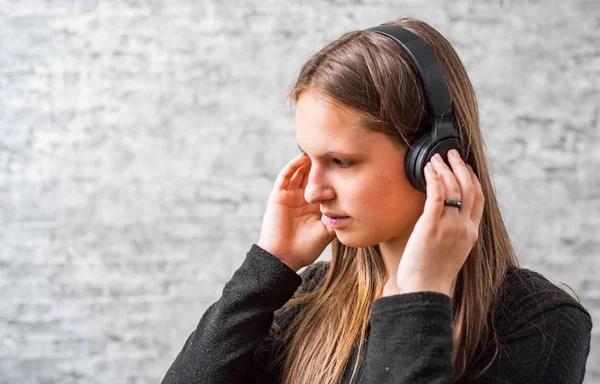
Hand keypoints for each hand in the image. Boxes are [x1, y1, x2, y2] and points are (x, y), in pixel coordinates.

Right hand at [257, 153, 336, 270]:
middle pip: (311, 176)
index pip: (323, 186)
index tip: (344, 163)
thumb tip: (354, 209)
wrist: (284, 258)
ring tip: (317, 150)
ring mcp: (289, 197)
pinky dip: (292, 166)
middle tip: (331, 150)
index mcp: (314, 207)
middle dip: (320, 164)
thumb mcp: (328, 232)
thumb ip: (337, 219)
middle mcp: (301, 200)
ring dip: (306, 162)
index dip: (332, 175)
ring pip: (298, 173)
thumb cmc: (305, 249)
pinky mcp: (278, 197)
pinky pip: (284, 177)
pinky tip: (302, 158)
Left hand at [395, 149, 484, 295]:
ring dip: (445, 169)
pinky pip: (436, 195)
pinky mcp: (431, 226)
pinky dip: (433, 179)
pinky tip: (428, 169)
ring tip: (436, 158)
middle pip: (469, 189)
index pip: (479, 200)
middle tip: (452, 154)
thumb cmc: (431, 275)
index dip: (473, 180)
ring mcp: (449, 226)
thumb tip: (439, 218)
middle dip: (461, 167)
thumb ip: (450, 234)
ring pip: (453, 188)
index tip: (465, 167)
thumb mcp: (450, 252)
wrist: (425, 291)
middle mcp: (464, 228)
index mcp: (471, 234)